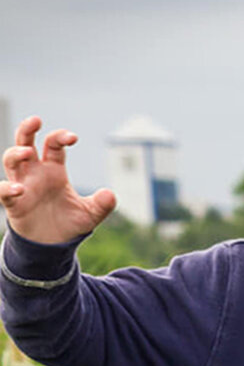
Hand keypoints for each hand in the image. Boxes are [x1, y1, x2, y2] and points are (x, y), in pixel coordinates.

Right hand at [0, 116, 115, 243]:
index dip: (60, 137)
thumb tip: (110, 194)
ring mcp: (22, 186)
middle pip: (25, 143)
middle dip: (27, 129)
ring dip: (16, 153)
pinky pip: (3, 192)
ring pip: (10, 161)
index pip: (53, 146)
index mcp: (54, 170)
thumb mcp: (91, 214)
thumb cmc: (70, 224)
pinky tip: (18, 189)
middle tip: (36, 120)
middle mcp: (35, 173)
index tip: (73, 138)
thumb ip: (102, 205)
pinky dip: (7, 188)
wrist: (53, 246)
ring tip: (27, 152)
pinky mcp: (13, 204)